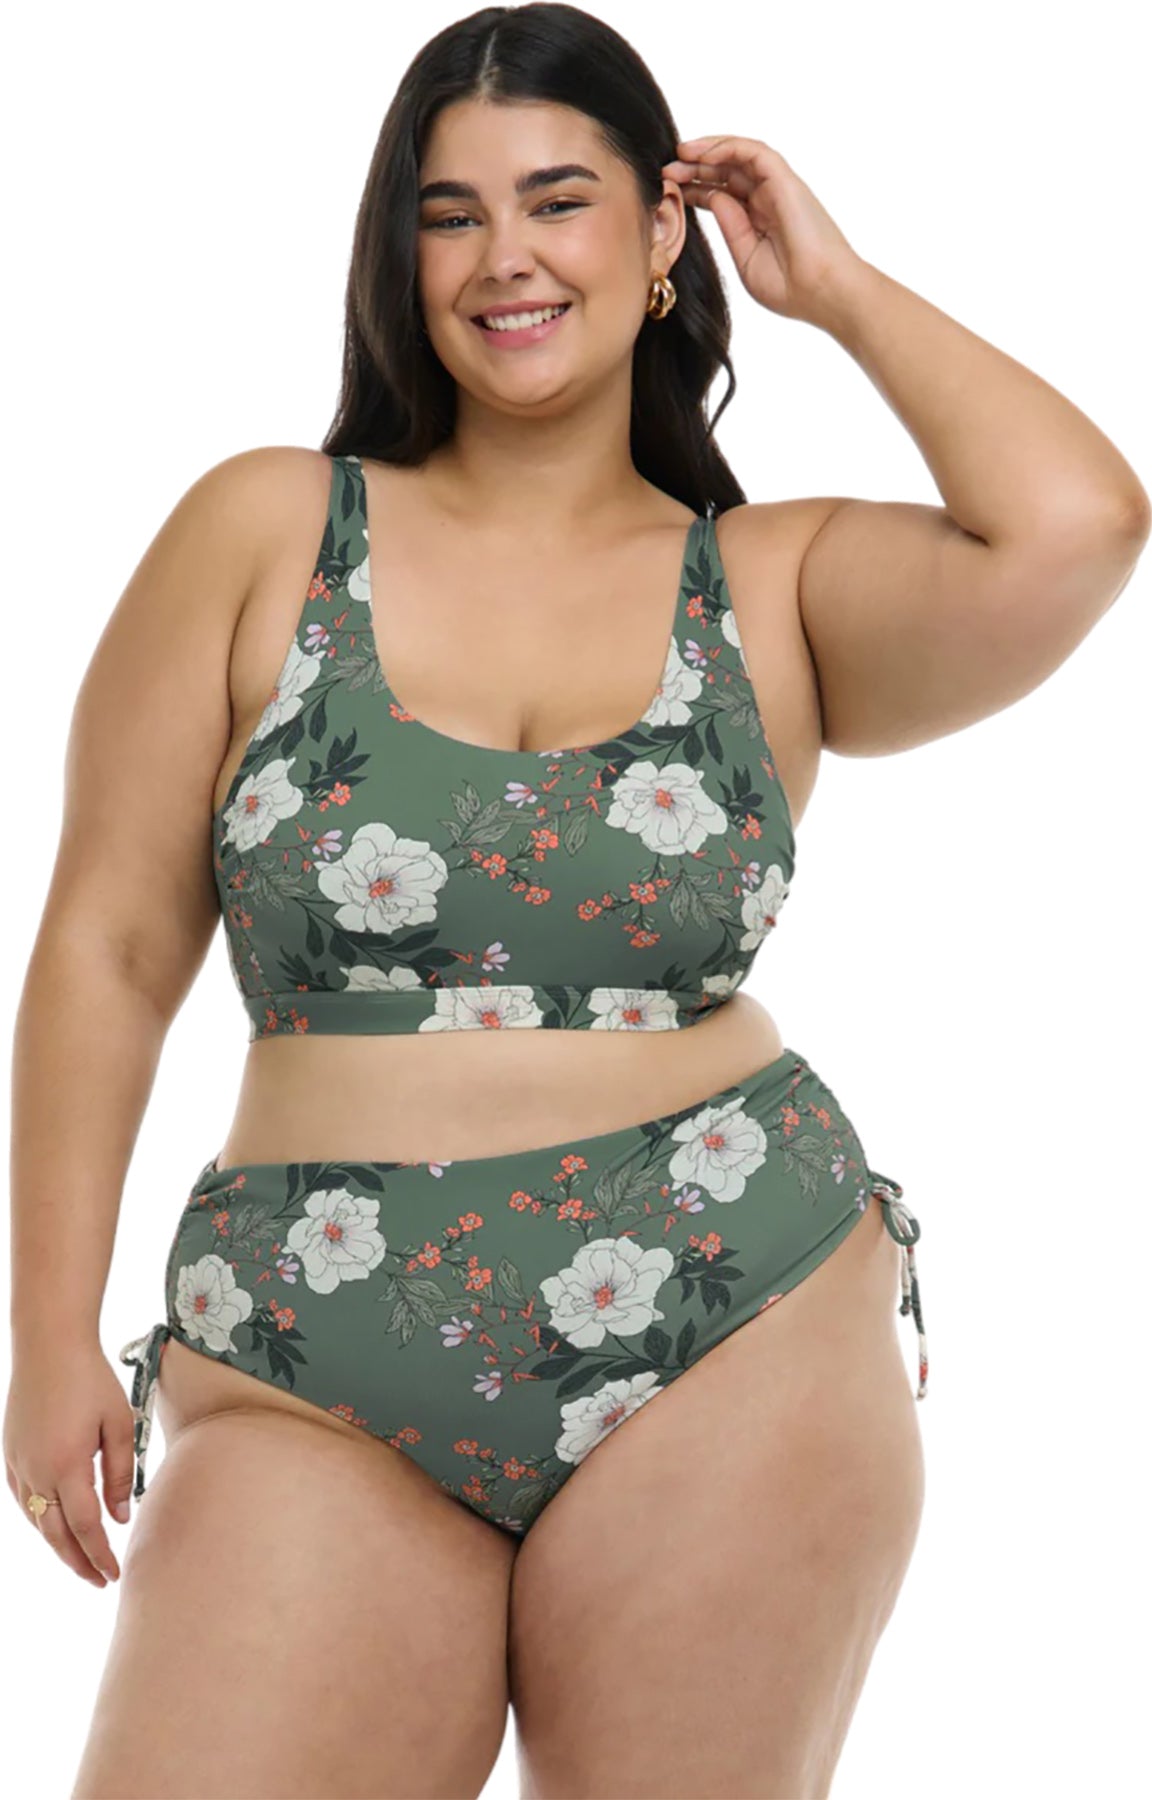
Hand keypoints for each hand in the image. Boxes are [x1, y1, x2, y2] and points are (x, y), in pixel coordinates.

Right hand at [4, 1345, 135, 1586]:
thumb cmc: (91, 1379)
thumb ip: (122, 1473)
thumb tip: (122, 1516)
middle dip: (78, 1562)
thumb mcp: (120, 1423)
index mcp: (68, 1466)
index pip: (85, 1528)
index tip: (114, 1575)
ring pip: (37, 1520)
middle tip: (98, 1580)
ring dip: (58, 1543)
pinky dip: (41, 1519)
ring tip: (81, 1558)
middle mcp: (36, 1471)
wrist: (49, 1345)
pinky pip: (23, 1500)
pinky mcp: (9, 1455)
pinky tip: (55, 1524)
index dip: (100, 1555)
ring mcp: (18, 1464)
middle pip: (56, 1535)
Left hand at [663, 135, 864, 325]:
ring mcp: (778, 188)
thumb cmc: (791, 289)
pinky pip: (753, 152)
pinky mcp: (786, 180)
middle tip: (666, 169)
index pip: (722, 194)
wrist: (823, 293)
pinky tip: (701, 154)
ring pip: (738, 155)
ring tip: (679, 153)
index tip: (668, 189)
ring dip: (707, 151)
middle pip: (727, 172)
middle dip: (694, 167)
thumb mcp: (746, 260)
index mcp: (759, 221)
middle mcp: (768, 200)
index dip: (694, 189)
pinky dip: (727, 148)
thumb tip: (712, 197)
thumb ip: (729, 228)